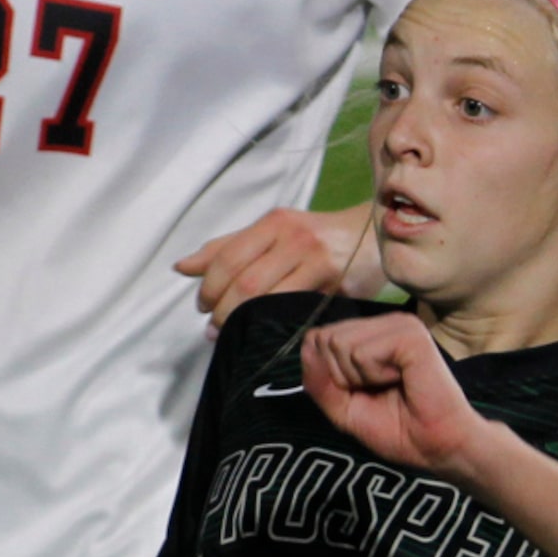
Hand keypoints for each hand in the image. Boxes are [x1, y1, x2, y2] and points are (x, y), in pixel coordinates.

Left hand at [174, 204, 376, 330]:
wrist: (374, 233)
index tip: (203, 305)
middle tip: (214, 327)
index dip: (209, 286)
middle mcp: (293, 237)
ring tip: (231, 333)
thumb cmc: (316, 237)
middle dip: (222, 309)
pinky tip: (265, 332)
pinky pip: (297, 308)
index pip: (228, 257)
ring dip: (242, 320)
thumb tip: (182, 267)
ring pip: (268, 297)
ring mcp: (316, 260)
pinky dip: (274, 323)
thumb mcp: (272, 233)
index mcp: (273, 223)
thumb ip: (228, 248)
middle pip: (245, 281)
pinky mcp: (336, 283)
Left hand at [300, 312, 484, 477]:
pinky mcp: (410, 335)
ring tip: (392, 387)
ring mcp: (399, 325)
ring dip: (359, 379)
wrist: (439, 448)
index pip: (317, 339)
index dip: (329, 376)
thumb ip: (319, 380)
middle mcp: (385, 322)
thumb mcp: (344, 408)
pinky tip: (402, 381)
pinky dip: (373, 376)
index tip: (362, 394)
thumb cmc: (400, 429)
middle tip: (379, 392)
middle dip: (342, 378)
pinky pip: (362, 354)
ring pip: (339, 345)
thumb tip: (306, 345)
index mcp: (371, 333)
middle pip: (324, 340)